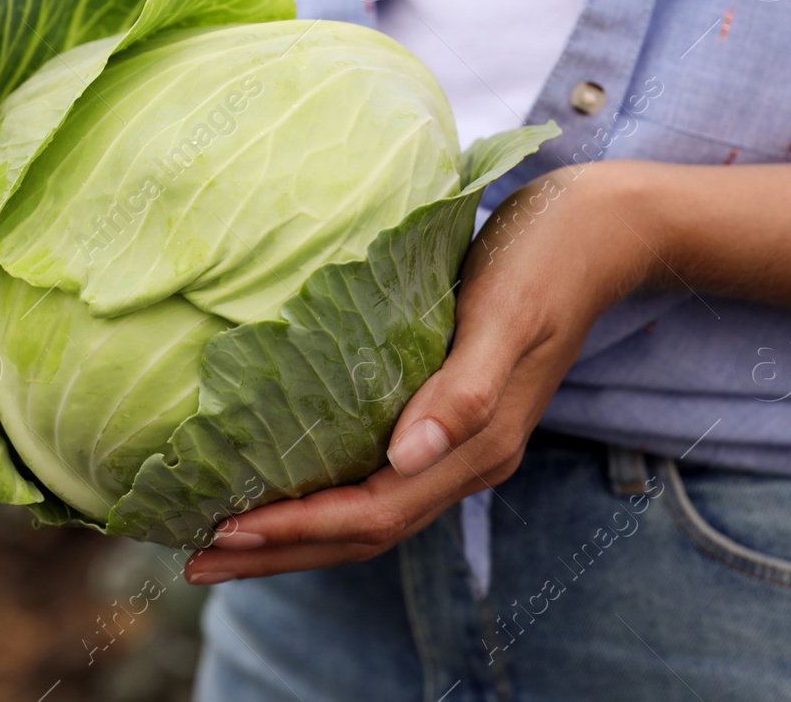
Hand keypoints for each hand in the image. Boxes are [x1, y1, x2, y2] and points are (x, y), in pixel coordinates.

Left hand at [184, 161, 661, 583]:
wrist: (598, 230)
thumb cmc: (545, 258)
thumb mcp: (505, 314)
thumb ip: (464, 391)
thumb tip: (407, 459)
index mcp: (478, 448)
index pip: (372, 514)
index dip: (296, 530)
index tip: (221, 532)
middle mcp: (464, 462)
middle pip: (360, 535)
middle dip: (277, 552)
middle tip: (192, 560)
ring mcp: (456, 447)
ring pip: (365, 515)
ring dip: (292, 535)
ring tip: (218, 540)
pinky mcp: (444, 419)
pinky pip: (372, 480)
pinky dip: (319, 496)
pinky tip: (275, 483)